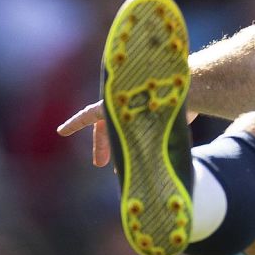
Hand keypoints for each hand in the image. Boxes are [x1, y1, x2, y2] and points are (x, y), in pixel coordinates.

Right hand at [57, 101, 199, 167]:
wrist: (193, 87)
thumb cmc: (161, 101)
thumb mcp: (136, 118)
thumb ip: (125, 136)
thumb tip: (115, 165)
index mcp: (116, 103)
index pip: (89, 115)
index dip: (75, 124)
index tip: (61, 132)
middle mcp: (128, 105)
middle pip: (109, 126)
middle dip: (103, 146)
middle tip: (100, 164)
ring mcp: (143, 108)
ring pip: (127, 129)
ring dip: (123, 147)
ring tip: (123, 167)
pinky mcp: (160, 112)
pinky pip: (144, 130)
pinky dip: (141, 144)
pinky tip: (143, 158)